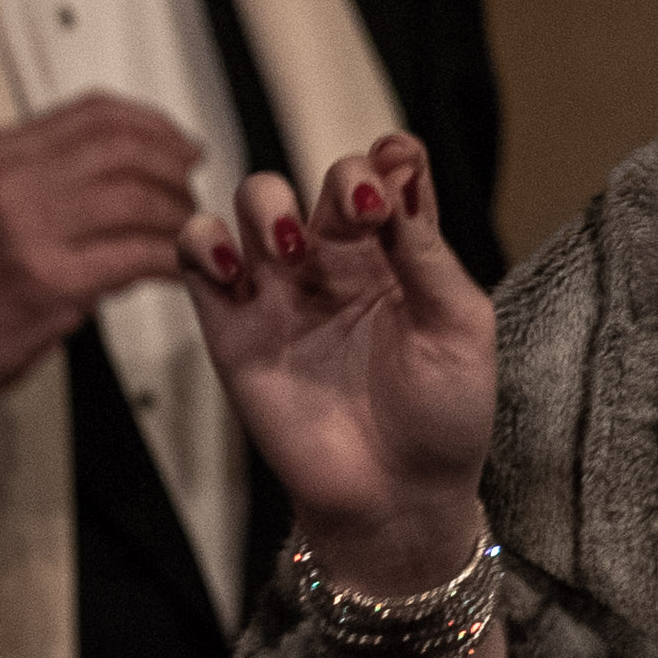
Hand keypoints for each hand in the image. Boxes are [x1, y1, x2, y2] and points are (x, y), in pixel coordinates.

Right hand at [0, 93, 207, 418]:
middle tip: (190, 191)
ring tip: (186, 234)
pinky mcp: (54, 280)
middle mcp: (13, 184)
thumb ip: (60, 170)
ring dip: (179, 216)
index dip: (155, 125)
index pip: (95, 113)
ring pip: (139, 199)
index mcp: (3, 154)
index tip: (182, 144)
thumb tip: (146, 155)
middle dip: (175, 170)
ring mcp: (31, 231)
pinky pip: (139, 254)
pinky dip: (174, 257)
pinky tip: (180, 266)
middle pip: (125, 150)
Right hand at [180, 134, 496, 573]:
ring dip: (267, 203)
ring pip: (255, 203)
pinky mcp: (234, 328)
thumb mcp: (459, 329)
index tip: (398, 167)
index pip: (389, 175)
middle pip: (324, 181)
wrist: (397, 501)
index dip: (390, 157)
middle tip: (358, 213)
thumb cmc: (442, 419)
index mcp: (401, 256)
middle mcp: (341, 264)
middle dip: (340, 180)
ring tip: (288, 249)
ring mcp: (284, 292)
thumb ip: (428, 253)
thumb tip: (402, 173)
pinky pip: (199, 259)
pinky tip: (234, 268)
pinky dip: (202, 242)